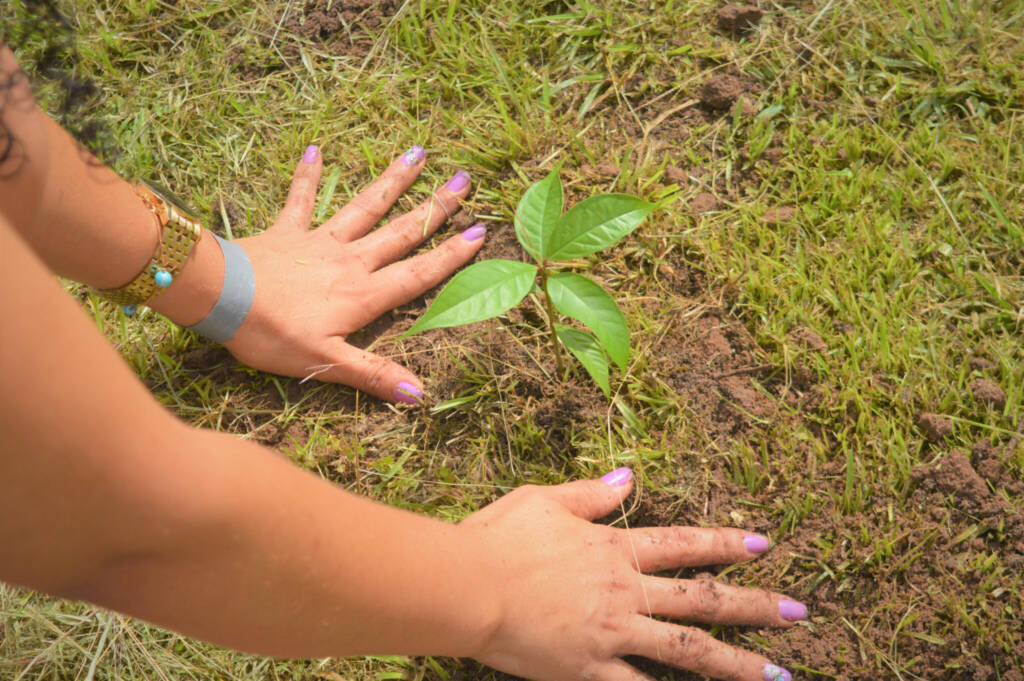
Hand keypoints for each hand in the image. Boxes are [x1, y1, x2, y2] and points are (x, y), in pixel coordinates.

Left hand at [226, 145, 483, 403]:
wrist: (218, 296)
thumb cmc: (271, 333)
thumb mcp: (325, 363)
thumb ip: (373, 374)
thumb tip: (420, 394)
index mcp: (363, 294)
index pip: (418, 273)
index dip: (451, 256)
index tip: (480, 232)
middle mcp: (350, 260)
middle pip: (401, 231)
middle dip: (436, 207)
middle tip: (465, 181)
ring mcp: (319, 241)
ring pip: (365, 207)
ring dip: (392, 180)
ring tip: (418, 152)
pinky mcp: (286, 231)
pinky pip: (301, 199)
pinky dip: (308, 176)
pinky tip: (316, 151)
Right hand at [460, 470, 802, 680]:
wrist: (467, 585)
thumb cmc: (499, 537)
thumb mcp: (544, 499)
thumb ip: (591, 493)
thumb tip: (630, 478)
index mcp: (614, 549)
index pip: (683, 545)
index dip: (724, 543)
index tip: (763, 544)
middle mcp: (624, 592)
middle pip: (701, 600)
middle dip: (754, 606)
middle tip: (799, 613)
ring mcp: (612, 634)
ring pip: (686, 651)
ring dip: (736, 663)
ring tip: (777, 675)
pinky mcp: (589, 670)